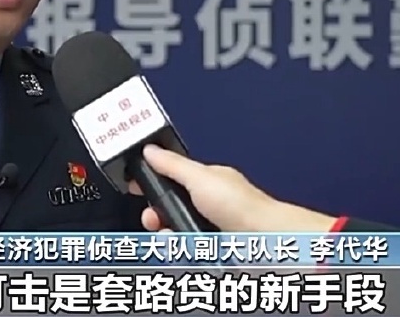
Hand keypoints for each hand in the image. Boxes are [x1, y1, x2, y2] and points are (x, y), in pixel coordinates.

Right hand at [129, 144, 337, 232]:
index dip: (151, 182)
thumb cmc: (243, 206)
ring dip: (166, 234)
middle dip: (154, 214)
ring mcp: (208, 227)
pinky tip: (183, 247)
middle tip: (153, 218)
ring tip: (170, 235)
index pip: (170, 177)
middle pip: (167, 208)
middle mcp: (206, 204)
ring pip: (173, 232)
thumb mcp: (200, 177)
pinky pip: (184, 250)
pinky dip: (180, 249)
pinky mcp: (210, 248)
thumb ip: (173, 165)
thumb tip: (150, 150)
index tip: (135, 185)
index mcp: (206, 181)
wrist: (265, 240)